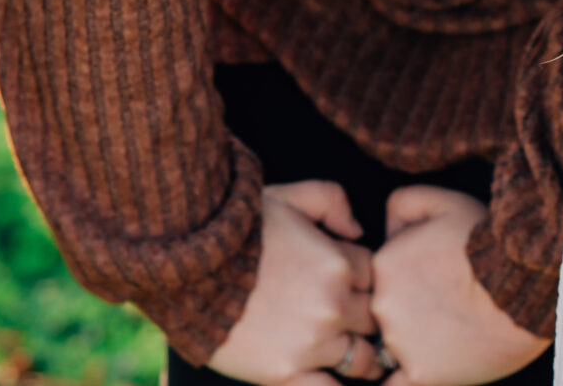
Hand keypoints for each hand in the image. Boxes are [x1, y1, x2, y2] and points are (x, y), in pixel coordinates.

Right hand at [207, 181, 383, 384]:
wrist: (187, 269)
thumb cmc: (235, 231)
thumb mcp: (287, 196)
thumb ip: (332, 200)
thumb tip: (357, 230)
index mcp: (339, 263)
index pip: (375, 276)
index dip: (362, 278)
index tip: (347, 282)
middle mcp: (333, 305)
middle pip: (374, 318)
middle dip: (364, 316)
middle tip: (351, 318)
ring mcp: (313, 343)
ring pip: (364, 359)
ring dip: (363, 357)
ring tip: (353, 355)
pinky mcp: (286, 373)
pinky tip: (337, 383)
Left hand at [369, 187, 548, 385]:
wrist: (525, 284)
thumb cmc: (490, 242)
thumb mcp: (443, 201)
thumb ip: (402, 204)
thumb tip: (386, 227)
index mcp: (383, 264)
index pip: (378, 280)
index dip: (401, 282)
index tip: (425, 284)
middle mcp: (383, 305)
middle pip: (383, 314)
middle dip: (405, 312)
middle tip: (443, 307)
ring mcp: (399, 343)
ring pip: (392, 348)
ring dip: (412, 343)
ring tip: (451, 332)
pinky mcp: (420, 375)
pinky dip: (401, 380)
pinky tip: (423, 370)